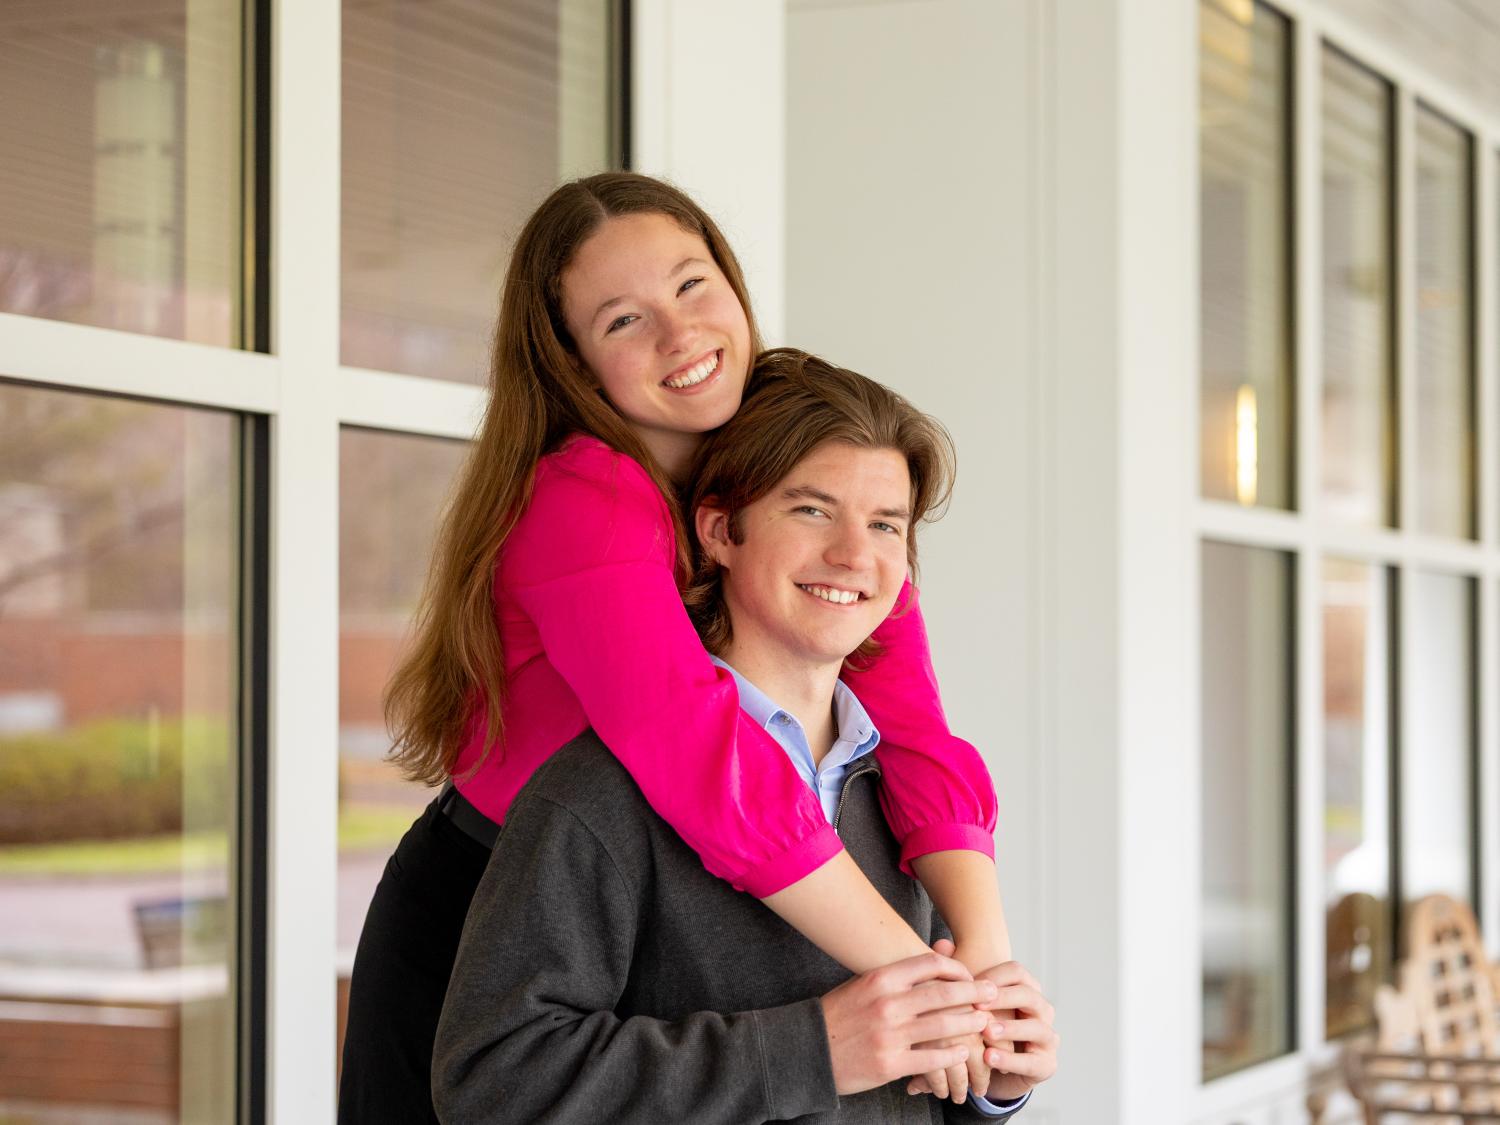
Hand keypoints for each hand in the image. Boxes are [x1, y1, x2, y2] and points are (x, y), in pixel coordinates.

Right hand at [820, 950, 996, 1095]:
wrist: (808, 1050)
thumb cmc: (840, 1014)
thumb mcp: (864, 985)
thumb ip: (896, 977)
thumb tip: (932, 963)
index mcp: (881, 978)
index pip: (930, 964)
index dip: (957, 969)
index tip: (970, 975)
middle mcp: (887, 1003)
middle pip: (944, 994)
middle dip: (975, 994)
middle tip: (993, 994)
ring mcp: (890, 1034)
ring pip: (943, 1026)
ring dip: (970, 1024)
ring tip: (985, 1023)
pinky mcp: (890, 1063)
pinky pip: (931, 1058)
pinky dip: (952, 1055)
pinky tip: (963, 1052)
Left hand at [907, 956, 1057, 1102]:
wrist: (991, 1068)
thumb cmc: (977, 1026)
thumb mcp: (966, 1002)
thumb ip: (956, 974)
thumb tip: (942, 943)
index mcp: (1025, 988)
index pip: (1017, 972)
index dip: (994, 976)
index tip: (970, 982)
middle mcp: (1041, 1010)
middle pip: (1029, 995)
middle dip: (1003, 998)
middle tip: (978, 1005)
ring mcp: (1047, 1037)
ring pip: (1036, 1027)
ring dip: (1011, 1028)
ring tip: (987, 1031)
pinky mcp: (1046, 1065)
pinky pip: (1032, 1061)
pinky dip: (1010, 1059)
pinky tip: (988, 1057)